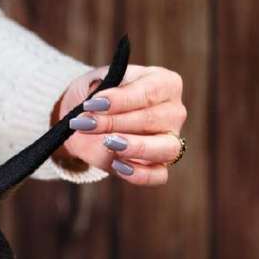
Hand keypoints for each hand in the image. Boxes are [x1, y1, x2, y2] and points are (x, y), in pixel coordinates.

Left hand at [59, 64, 186, 185]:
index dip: (119, 100)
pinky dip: (140, 174)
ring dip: (136, 147)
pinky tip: (117, 166)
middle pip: (151, 119)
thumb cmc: (97, 96)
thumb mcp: (94, 83)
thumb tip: (97, 100)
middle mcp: (173, 112)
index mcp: (165, 84)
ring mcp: (170, 141)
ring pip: (166, 148)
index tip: (92, 104)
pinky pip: (158, 175)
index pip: (148, 92)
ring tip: (108, 143)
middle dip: (113, 122)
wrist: (87, 120)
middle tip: (84, 124)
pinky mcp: (159, 166)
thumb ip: (99, 90)